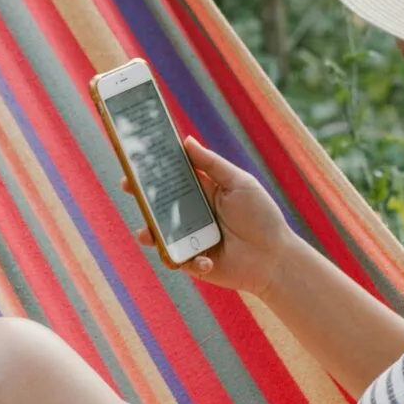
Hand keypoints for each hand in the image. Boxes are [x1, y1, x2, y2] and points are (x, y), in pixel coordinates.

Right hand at [129, 136, 292, 295]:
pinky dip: (187, 260)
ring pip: (160, 234)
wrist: (275, 258)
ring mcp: (190, 239)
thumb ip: (212, 164)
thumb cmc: (261, 216)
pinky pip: (177, 260)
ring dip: (150, 232)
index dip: (153, 170)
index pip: (172, 178)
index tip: (135, 159)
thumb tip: (186, 141)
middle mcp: (192, 215)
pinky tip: (207, 260)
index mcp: (202, 192)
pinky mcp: (193, 262)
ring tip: (147, 233)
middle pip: (159, 204)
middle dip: (141, 196)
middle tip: (128, 185)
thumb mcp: (239, 183)